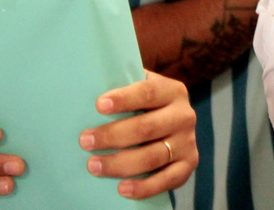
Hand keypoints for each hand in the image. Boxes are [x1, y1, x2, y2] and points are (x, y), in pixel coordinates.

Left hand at [79, 71, 197, 198]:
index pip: (148, 93)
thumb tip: (86, 85)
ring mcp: (188, 141)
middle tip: (85, 141)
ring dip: (120, 163)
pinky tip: (122, 189)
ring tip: (93, 165)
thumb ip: (122, 85)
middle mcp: (185, 115)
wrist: (172, 127)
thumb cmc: (144, 108)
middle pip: (147, 127)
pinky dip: (144, 187)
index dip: (124, 99)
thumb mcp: (139, 90)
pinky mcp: (189, 164)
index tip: (98, 105)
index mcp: (173, 92)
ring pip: (153, 156)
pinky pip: (167, 180)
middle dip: (112, 135)